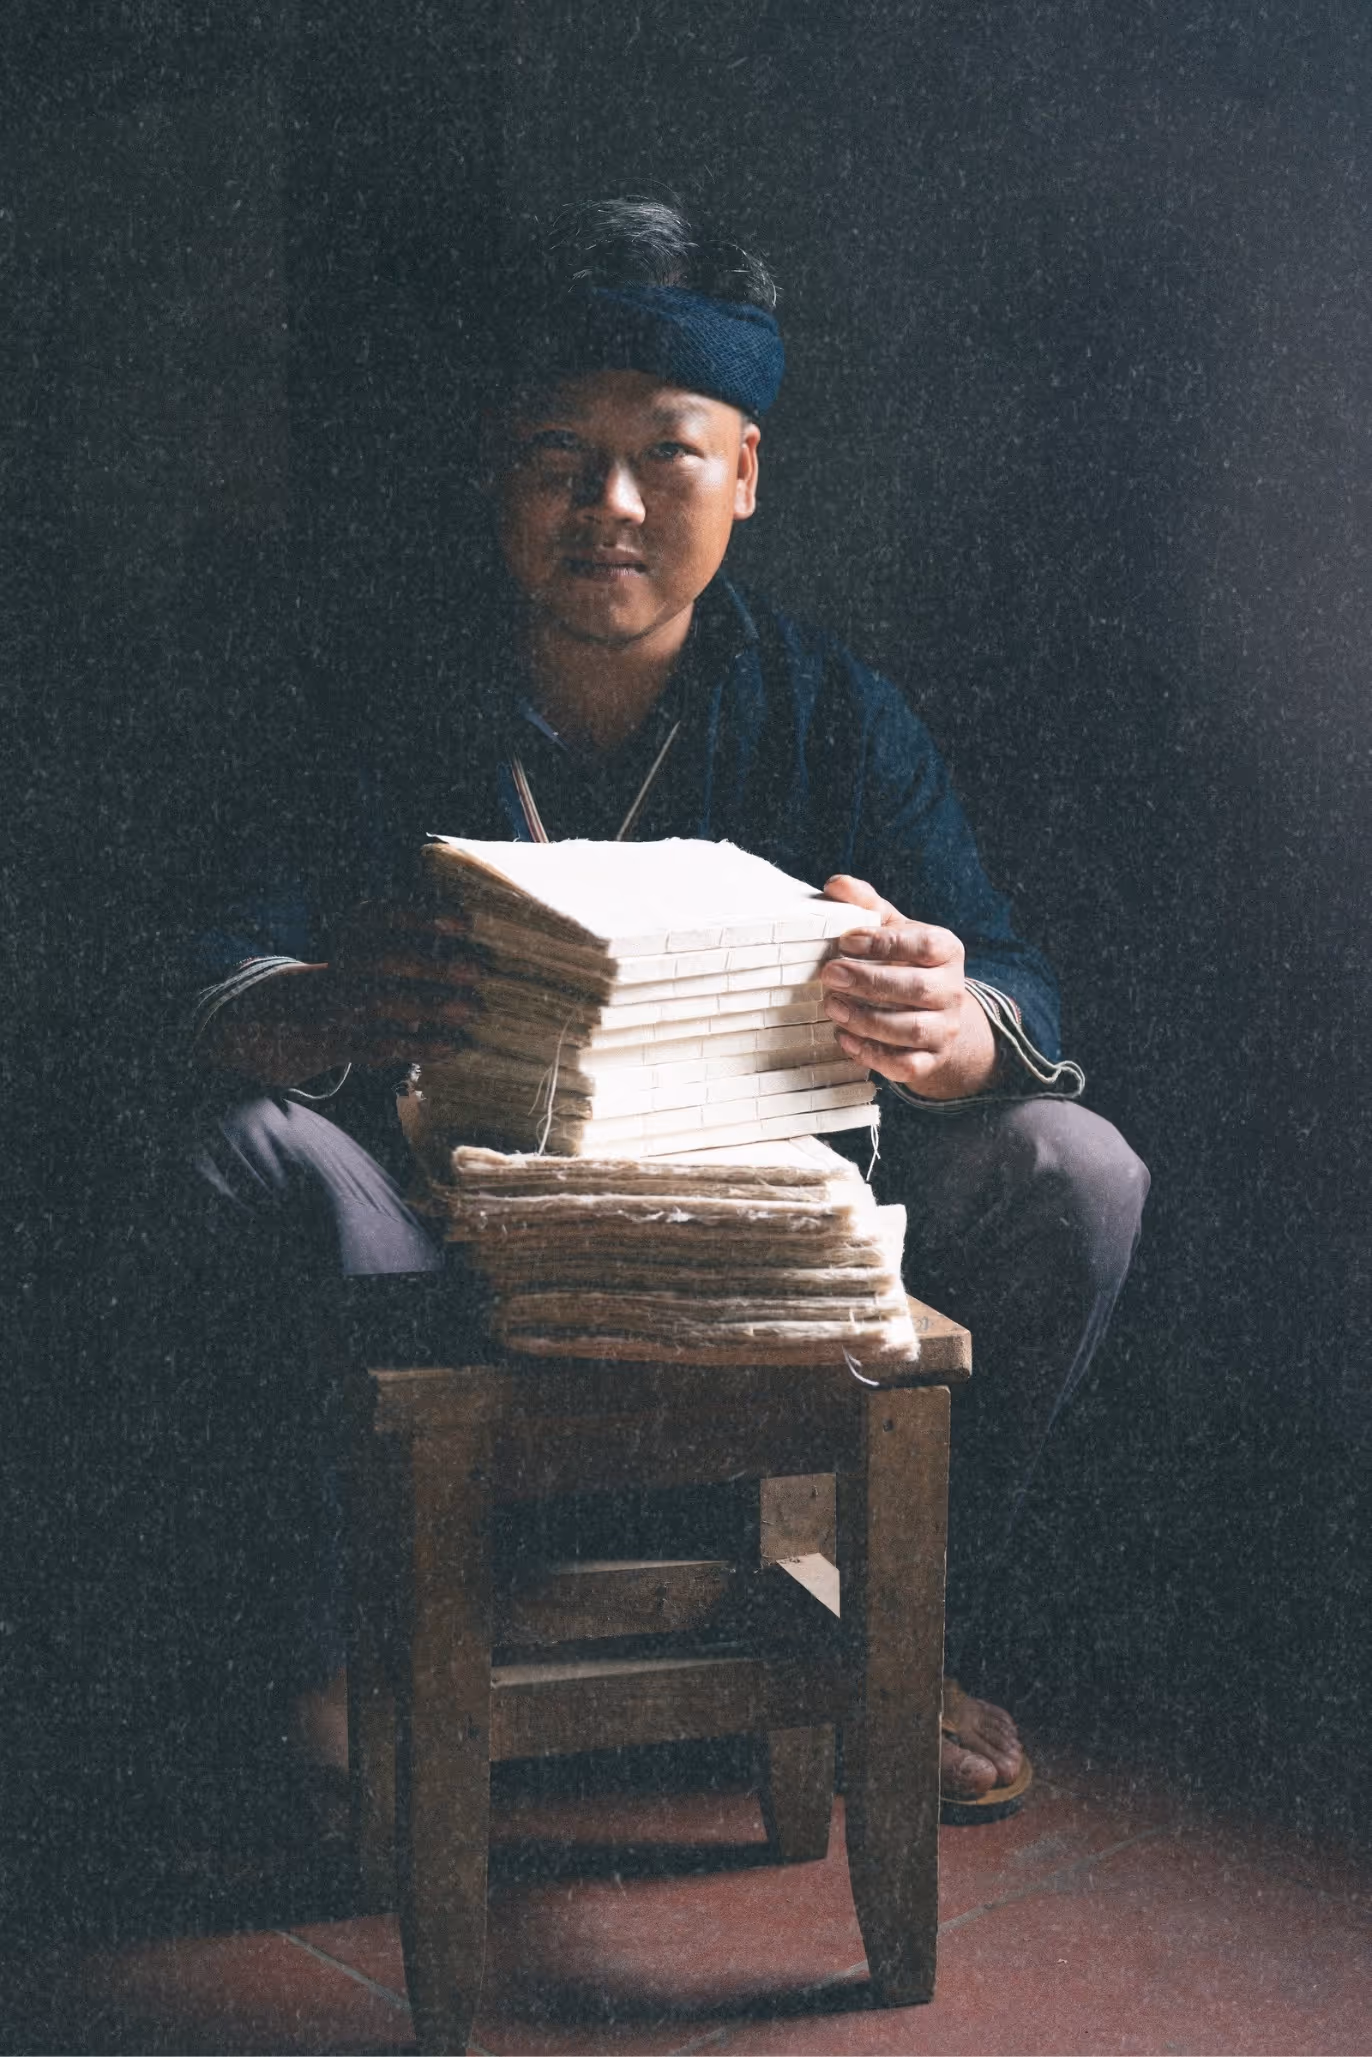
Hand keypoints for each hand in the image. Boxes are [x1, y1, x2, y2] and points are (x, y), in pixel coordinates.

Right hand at [197, 905, 480, 1085]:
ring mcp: (336, 1006)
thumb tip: (481, 936)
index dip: (425, 916)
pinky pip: (379, 1046)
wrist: (289, 1017)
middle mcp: (340, 966)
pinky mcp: (340, 1043)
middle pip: (384, 961)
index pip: (384, 915)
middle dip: (433, 965)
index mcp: (350, 933)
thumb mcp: (372, 944)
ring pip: (380, 1004)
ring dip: (429, 1006)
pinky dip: (419, 1048)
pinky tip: (453, 1045)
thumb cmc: (360, 973)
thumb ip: (413, 936)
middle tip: (478, 970)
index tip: (466, 921)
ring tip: (472, 1009)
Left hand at [820, 875, 999, 1101]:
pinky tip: (845, 1039)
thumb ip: (866, 905)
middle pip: (918, 988)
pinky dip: (873, 1055)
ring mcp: (944, 1028)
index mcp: (946, 950)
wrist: (934, 1016)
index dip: (886, 943)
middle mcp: (952, 990)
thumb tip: (835, 885)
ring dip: (867, 1020)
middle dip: (870, 982)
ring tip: (832, 1006)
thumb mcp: (891, 929)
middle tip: (829, 975)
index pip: (925, 945)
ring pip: (911, 1029)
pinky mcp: (931, 1060)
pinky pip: (906, 1065)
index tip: (846, 940)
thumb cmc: (905, 964)